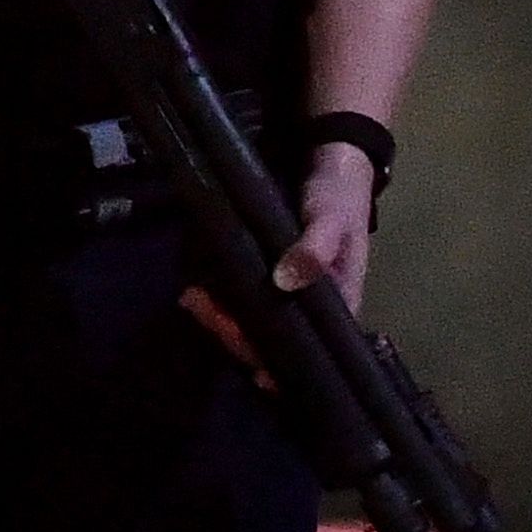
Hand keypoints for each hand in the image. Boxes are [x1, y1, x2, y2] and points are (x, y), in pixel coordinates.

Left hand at [175, 148, 377, 367]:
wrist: (330, 159)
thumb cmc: (341, 195)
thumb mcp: (335, 216)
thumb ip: (317, 247)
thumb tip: (286, 282)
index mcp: (337, 303)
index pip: (311, 350)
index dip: (283, 364)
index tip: (257, 371)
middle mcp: (308, 307)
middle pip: (272, 342)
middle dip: (236, 336)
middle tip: (202, 308)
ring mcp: (284, 293)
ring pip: (251, 324)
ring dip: (220, 319)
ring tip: (191, 297)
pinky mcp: (262, 274)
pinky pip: (238, 299)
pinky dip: (216, 300)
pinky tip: (195, 288)